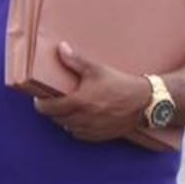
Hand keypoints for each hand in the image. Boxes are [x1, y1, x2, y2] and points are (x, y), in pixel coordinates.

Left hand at [34, 42, 159, 144]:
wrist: (145, 103)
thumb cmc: (120, 84)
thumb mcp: (97, 69)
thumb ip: (75, 61)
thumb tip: (61, 48)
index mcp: (79, 102)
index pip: (49, 108)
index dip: (41, 104)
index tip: (40, 100)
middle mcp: (83, 118)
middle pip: (57, 119)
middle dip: (52, 111)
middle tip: (54, 102)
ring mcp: (92, 129)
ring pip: (68, 128)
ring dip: (64, 120)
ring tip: (66, 110)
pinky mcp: (101, 135)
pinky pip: (81, 135)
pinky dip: (77, 128)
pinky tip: (80, 120)